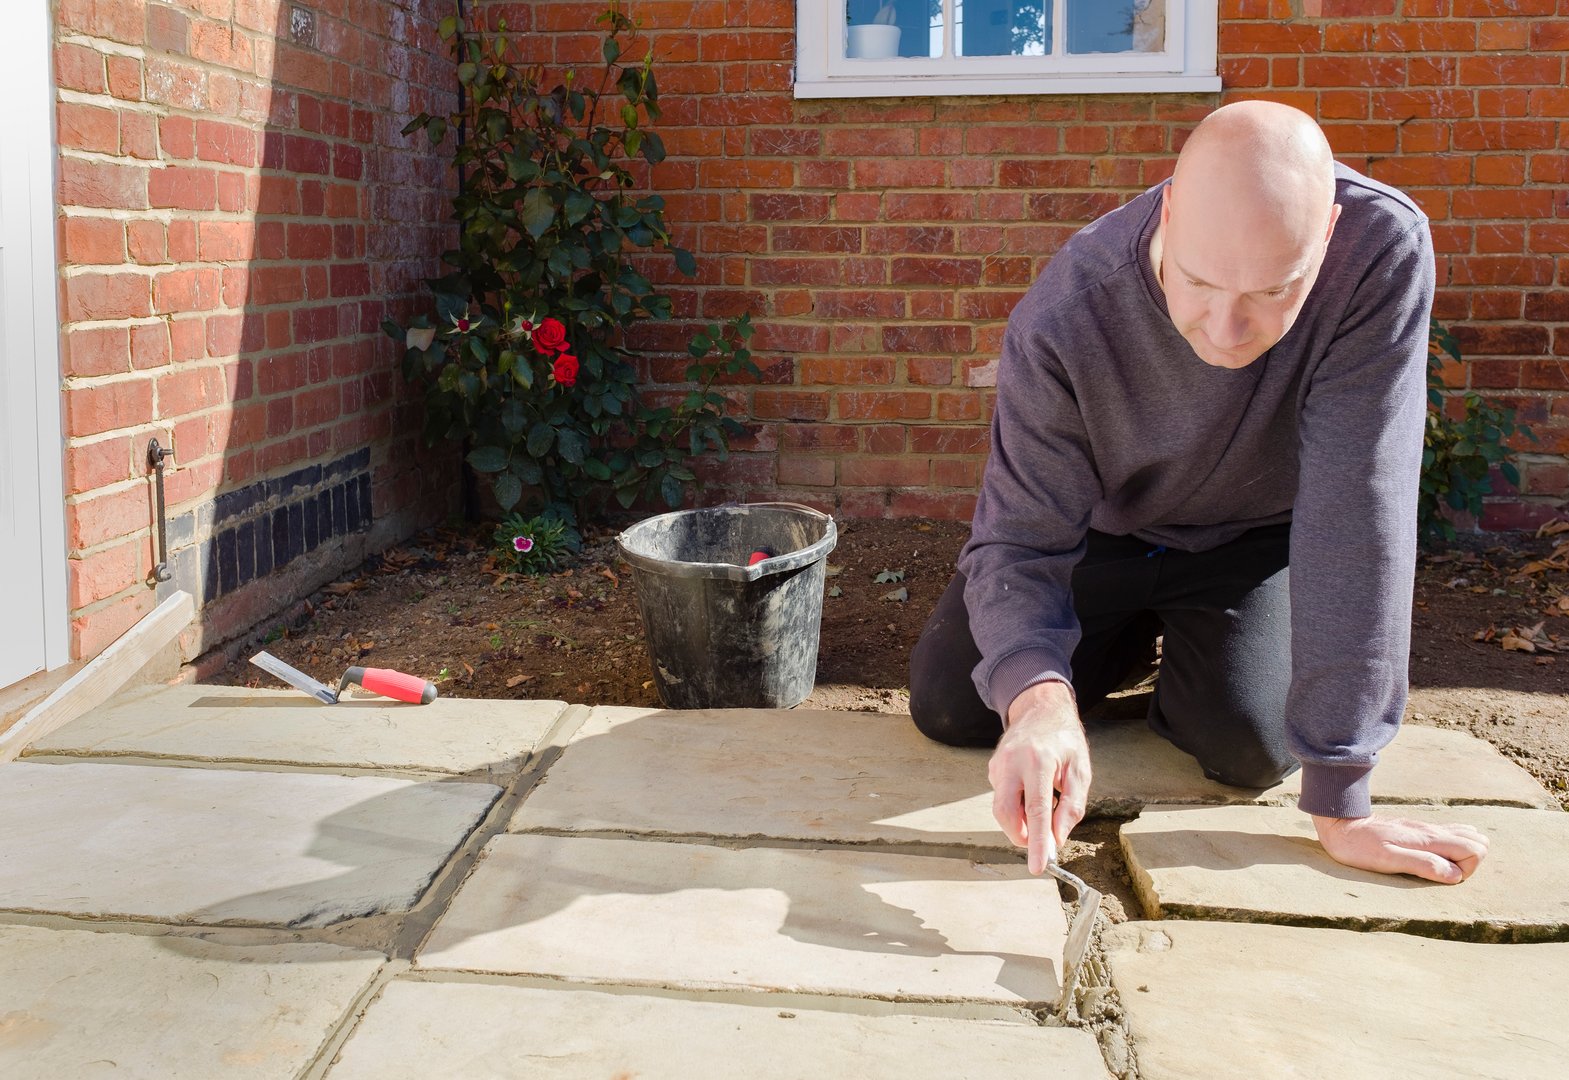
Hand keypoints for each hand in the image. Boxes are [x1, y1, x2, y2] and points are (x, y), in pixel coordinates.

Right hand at [988, 680, 1090, 873]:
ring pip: (1001, 809)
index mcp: (1038, 761)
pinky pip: (1002, 798)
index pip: (1036, 810)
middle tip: (1040, 844)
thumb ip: (1071, 807)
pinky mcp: (992, 769)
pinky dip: (1016, 808)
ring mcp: (998, 765)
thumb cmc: (1065, 741)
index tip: (1039, 866)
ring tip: (1041, 813)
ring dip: (1020, 823)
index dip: (1037, 842)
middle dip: (1021, 837)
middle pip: (1006, 813)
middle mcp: (1012, 763)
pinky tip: (1031, 793)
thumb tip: (1058, 838)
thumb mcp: (1080, 771)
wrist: (1040, 710)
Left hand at [1312, 814, 1489, 883]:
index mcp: (1428, 840)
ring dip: (1461, 855)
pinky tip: (1433, 857)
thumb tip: (1454, 875)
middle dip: (1470, 862)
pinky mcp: (1416, 830)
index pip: (1475, 849)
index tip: (1444, 875)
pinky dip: (1450, 847)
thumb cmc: (1358, 846)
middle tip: (1442, 872)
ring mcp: (1425, 829)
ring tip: (1437, 867)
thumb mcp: (1387, 859)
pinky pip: (1448, 834)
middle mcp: (1431, 831)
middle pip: (1477, 842)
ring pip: (1465, 836)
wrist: (1338, 823)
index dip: (1468, 868)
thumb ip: (1422, 864)